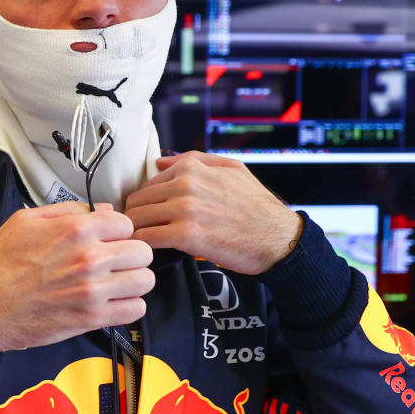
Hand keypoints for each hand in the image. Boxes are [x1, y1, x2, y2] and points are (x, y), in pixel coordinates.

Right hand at [0, 201, 154, 351]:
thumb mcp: (25, 221)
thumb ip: (68, 210)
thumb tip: (102, 211)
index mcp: (75, 229)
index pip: (126, 223)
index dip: (118, 232)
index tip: (108, 241)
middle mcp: (89, 257)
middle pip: (142, 252)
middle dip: (130, 256)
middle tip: (114, 263)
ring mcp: (93, 289)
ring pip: (144, 281)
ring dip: (132, 281)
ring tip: (115, 283)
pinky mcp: (92, 318)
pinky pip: (135, 309)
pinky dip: (128, 306)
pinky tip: (111, 302)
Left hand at [123, 151, 302, 274]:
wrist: (278, 238)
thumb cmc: (256, 206)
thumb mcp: (232, 169)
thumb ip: (194, 160)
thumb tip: (158, 162)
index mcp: (191, 168)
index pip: (146, 184)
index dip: (144, 203)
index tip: (147, 216)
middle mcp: (185, 185)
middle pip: (135, 202)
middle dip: (136, 218)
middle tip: (141, 233)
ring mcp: (184, 210)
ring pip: (136, 219)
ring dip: (136, 233)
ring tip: (143, 245)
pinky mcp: (186, 235)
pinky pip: (146, 239)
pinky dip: (143, 247)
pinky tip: (150, 253)